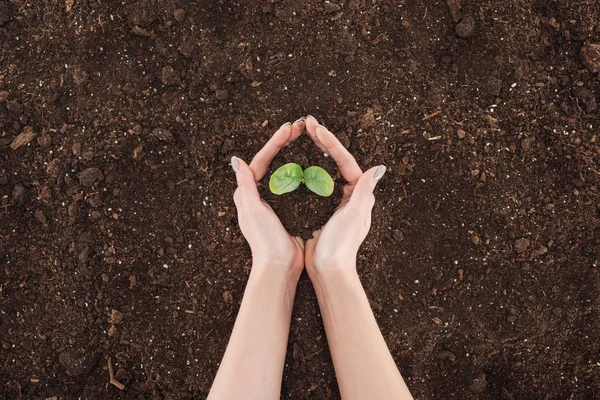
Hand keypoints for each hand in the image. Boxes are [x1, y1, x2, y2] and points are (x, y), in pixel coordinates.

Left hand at [232, 120, 305, 280]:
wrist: (279, 267)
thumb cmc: (264, 240)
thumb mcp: (252, 210)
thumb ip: (244, 185)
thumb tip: (235, 160)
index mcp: (248, 193)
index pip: (261, 160)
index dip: (275, 142)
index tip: (289, 128)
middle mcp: (259, 196)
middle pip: (272, 162)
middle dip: (285, 143)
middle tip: (300, 127)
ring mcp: (274, 202)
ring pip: (284, 171)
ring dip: (294, 154)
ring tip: (306, 139)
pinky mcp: (288, 210)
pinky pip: (295, 185)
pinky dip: (303, 171)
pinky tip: (314, 164)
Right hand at [304, 115, 385, 279]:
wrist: (328, 270)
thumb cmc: (341, 245)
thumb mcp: (353, 216)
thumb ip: (364, 192)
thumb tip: (378, 168)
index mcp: (358, 194)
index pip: (345, 161)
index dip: (331, 143)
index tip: (316, 128)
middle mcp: (349, 195)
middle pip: (336, 161)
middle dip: (322, 141)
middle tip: (307, 123)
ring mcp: (335, 201)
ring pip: (325, 168)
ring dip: (315, 151)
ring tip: (303, 134)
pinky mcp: (322, 209)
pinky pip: (315, 182)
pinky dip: (307, 168)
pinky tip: (296, 161)